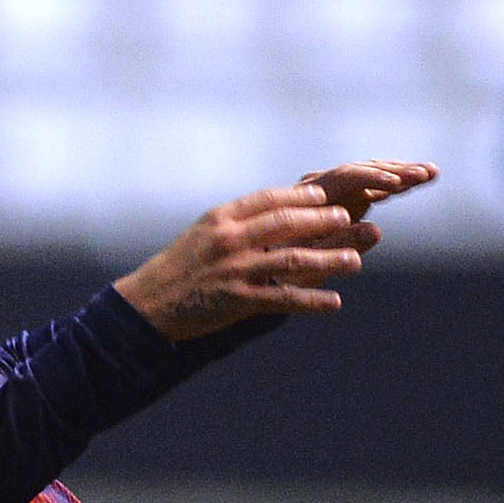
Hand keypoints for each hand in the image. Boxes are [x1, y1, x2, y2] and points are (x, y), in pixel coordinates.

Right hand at [113, 163, 433, 340]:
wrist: (147, 305)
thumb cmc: (177, 268)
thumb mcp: (202, 235)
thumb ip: (236, 224)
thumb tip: (272, 213)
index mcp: (222, 218)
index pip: (269, 199)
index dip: (300, 197)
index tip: (325, 197)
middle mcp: (230, 239)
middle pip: (286, 224)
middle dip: (322, 222)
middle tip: (349, 219)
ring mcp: (235, 270)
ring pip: (292, 260)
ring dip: (328, 260)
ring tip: (356, 260)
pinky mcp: (237, 301)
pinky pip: (283, 299)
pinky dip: (312, 302)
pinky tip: (335, 303)